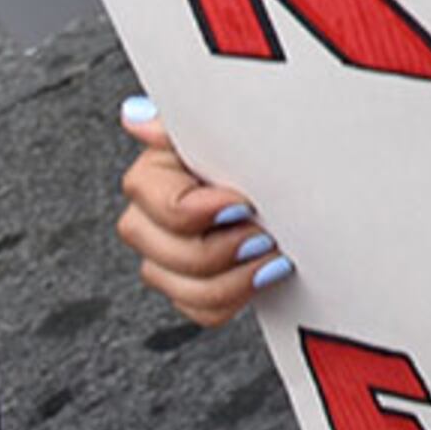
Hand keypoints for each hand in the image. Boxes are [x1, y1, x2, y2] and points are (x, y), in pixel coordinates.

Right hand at [115, 98, 287, 327]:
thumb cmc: (258, 148)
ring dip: (233, 279)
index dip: (199, 213)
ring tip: (270, 256)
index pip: (160, 206)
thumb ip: (183, 123)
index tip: (242, 204)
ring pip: (182, 288)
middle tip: (262, 235)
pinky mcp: (191, 287)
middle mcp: (150, 218)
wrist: (294, 183)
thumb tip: (137, 118)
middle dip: (221, 250)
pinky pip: (201, 311)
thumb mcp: (225, 127)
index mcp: (154, 175)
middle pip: (165, 256)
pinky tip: (261, 275)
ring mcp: (167, 257)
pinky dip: (235, 298)